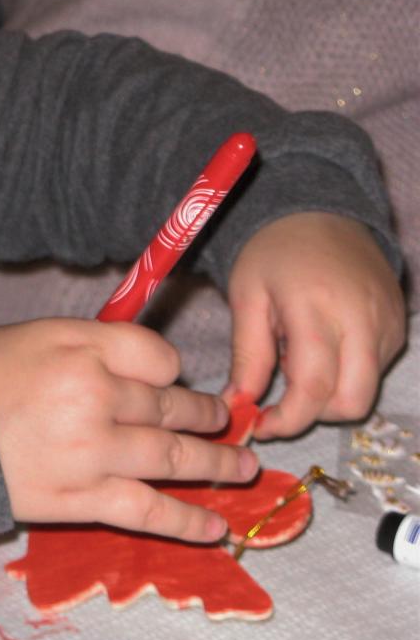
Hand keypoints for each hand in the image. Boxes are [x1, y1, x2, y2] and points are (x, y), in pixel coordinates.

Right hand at [0, 319, 258, 542]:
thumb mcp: (36, 335)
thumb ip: (95, 341)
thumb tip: (153, 363)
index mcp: (83, 352)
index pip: (157, 357)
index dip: (169, 368)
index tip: (166, 379)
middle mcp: (96, 400)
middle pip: (172, 406)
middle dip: (207, 415)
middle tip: (230, 423)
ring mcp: (93, 454)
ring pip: (174, 459)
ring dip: (218, 466)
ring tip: (244, 470)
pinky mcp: (82, 500)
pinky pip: (148, 513)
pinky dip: (187, 523)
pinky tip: (217, 529)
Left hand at [227, 212, 405, 439]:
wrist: (321, 213)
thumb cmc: (274, 254)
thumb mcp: (247, 297)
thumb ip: (246, 355)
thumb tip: (238, 405)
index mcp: (316, 307)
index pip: (314, 385)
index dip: (288, 419)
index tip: (261, 426)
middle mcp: (362, 319)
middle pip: (352, 401)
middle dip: (313, 414)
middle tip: (281, 397)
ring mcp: (388, 323)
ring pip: (366, 390)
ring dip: (328, 393)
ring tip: (298, 356)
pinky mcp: (400, 326)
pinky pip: (375, 370)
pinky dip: (346, 374)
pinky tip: (322, 346)